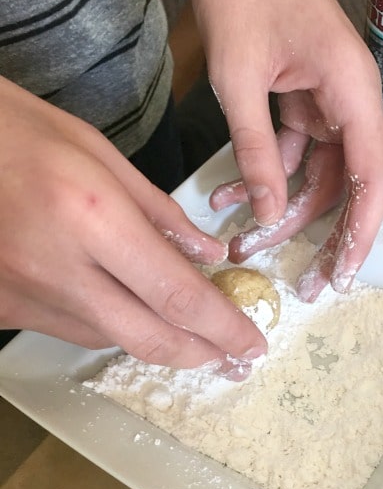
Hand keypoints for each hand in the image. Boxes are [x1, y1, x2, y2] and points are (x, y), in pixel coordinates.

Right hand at [0, 77, 265, 376]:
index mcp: (92, 218)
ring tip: (194, 337)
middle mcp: (60, 270)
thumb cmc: (13, 130)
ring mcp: (26, 297)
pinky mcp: (5, 309)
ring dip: (161, 343)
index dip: (223, 327)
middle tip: (234, 359)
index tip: (252, 344)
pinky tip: (133, 316)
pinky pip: (76, 331)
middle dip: (202, 354)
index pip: (177, 294)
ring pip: (114, 341)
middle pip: (150, 337)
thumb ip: (159, 211)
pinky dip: (115, 328)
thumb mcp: (97, 152)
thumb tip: (207, 254)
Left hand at [193, 0, 382, 300]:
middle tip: (304, 284)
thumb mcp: (239, 79)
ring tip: (243, 247)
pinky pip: (289, 156)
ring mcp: (326, 106)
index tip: (342, 275)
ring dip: (280, 213)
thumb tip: (266, 213)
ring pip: (315, 179)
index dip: (361, 233)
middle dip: (321, 237)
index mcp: (352, 93)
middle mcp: (349, 105)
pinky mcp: (302, 105)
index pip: (373, 178)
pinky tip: (227, 198)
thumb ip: (256, 148)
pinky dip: (261, 178)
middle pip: (346, 188)